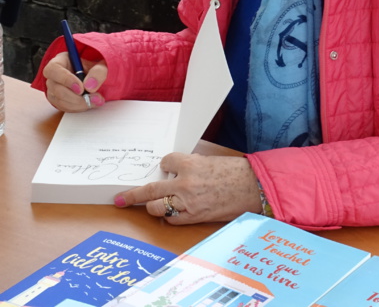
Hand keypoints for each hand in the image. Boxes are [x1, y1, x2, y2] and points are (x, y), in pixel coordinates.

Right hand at [43, 53, 106, 111]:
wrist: (97, 77)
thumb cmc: (97, 68)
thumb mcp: (102, 64)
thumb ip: (98, 71)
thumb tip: (89, 86)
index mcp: (61, 61)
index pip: (53, 70)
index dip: (65, 80)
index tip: (81, 88)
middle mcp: (54, 76)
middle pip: (56, 88)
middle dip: (75, 97)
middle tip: (94, 98)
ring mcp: (54, 88)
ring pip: (59, 100)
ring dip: (78, 104)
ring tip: (96, 101)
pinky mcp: (58, 100)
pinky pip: (63, 107)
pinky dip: (77, 108)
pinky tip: (90, 104)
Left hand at [114, 153, 262, 224]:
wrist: (254, 188)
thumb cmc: (237, 173)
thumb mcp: (211, 161)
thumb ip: (191, 166)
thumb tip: (176, 171)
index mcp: (191, 164)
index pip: (166, 162)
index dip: (167, 165)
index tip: (168, 167)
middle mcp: (185, 183)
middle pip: (150, 189)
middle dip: (132, 195)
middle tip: (120, 198)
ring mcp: (188, 202)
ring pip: (157, 207)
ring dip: (153, 205)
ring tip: (151, 204)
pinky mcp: (195, 216)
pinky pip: (172, 219)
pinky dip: (170, 215)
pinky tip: (173, 211)